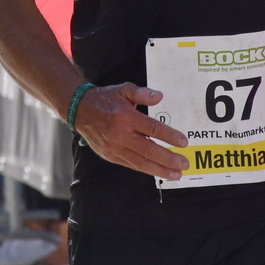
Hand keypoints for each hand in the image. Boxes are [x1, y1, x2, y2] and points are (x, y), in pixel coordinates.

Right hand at [72, 82, 189, 180]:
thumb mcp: (123, 89)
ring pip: (141, 162)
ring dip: (160, 170)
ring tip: (176, 174)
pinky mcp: (110, 156)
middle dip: (169, 159)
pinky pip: (131, 165)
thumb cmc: (105, 99)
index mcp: (125, 117)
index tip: (184, 142)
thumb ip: (142, 93)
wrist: (80, 110)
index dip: (170, 136)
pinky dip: (146, 169)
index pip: (153, 129)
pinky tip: (158, 171)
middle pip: (149, 150)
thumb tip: (159, 97)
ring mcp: (114, 147)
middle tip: (184, 163)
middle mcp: (120, 134)